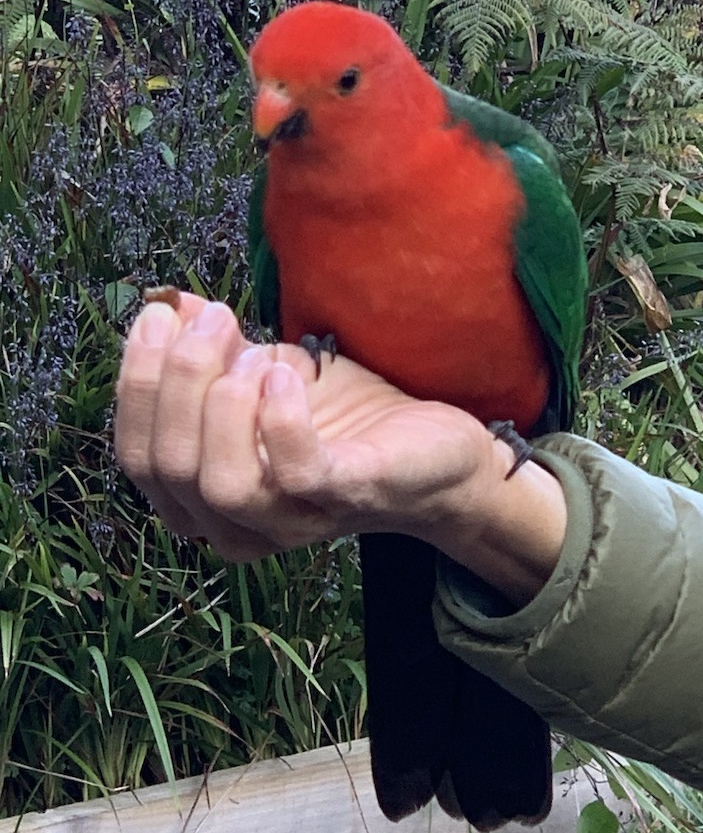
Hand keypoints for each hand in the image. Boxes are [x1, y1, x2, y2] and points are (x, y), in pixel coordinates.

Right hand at [115, 294, 566, 600]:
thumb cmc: (344, 420)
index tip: (159, 315)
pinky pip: (294, 473)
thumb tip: (167, 306)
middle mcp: (238, 526)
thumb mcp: (265, 375)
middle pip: (169, 466)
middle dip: (178, 379)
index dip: (137, 382)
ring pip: (219, 482)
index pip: (139, 457)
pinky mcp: (344, 500)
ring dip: (222, 402)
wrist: (435, 451)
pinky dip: (281, 417)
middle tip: (216, 318)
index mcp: (205, 501)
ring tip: (255, 353)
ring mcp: (292, 523)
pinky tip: (287, 375)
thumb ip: (213, 354)